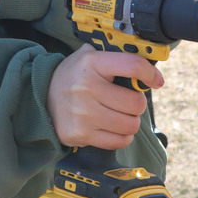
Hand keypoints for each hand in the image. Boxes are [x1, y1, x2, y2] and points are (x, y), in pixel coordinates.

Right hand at [47, 45, 164, 149]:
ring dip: (131, 122)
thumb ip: (113, 56)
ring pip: (129, 124)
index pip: (133, 66)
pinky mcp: (81, 134)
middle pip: (135, 102)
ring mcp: (83, 113)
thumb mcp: (87, 56)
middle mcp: (86, 87)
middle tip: (131, 103)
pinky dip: (122, 137)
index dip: (150, 74)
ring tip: (123, 116)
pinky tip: (116, 129)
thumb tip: (146, 63)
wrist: (41, 98)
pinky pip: (117, 141)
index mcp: (92, 63)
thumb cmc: (72, 77)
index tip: (156, 81)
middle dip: (138, 104)